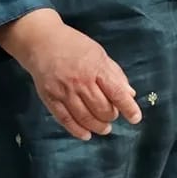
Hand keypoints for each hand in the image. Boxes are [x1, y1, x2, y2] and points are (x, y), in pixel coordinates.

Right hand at [0, 11, 140, 140]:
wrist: (41, 42)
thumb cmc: (74, 45)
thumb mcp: (99, 54)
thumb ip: (115, 74)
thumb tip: (130, 94)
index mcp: (96, 68)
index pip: (117, 93)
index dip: (128, 108)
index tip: (135, 118)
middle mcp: (81, 82)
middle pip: (101, 109)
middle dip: (111, 117)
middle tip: (113, 116)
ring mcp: (64, 91)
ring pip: (85, 118)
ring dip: (98, 127)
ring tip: (104, 128)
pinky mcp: (50, 99)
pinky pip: (66, 120)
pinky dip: (78, 131)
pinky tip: (86, 134)